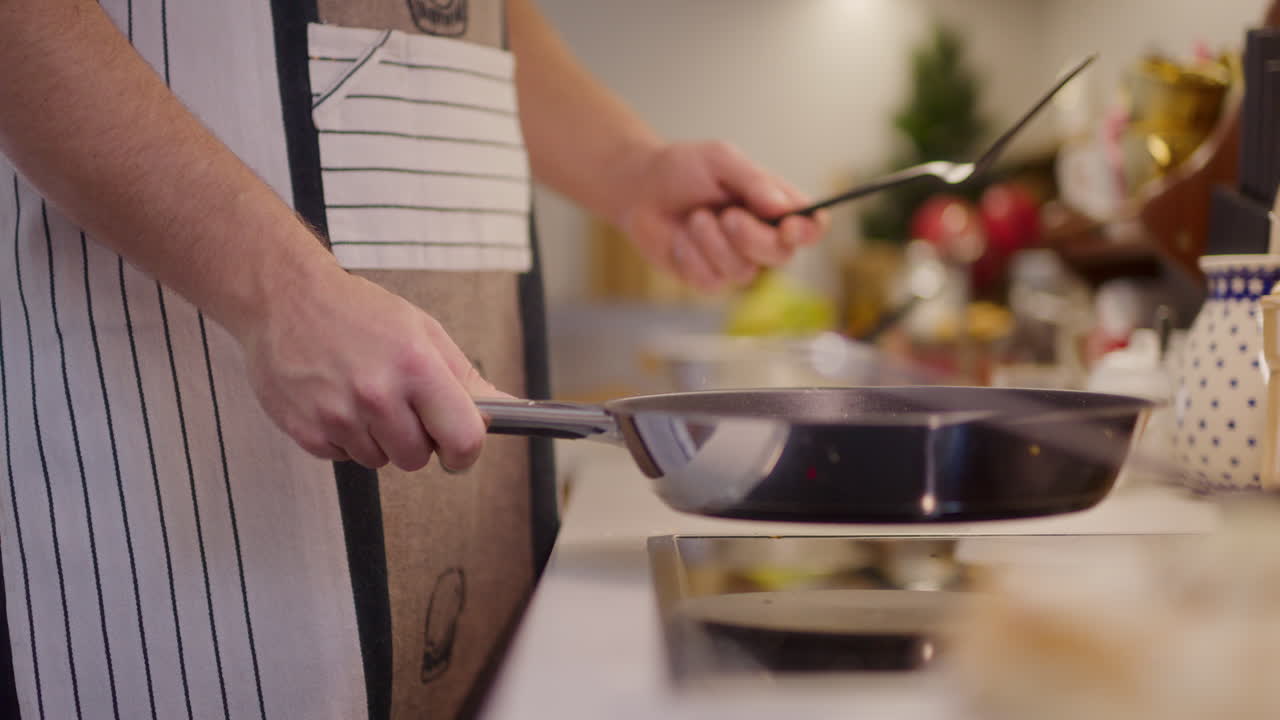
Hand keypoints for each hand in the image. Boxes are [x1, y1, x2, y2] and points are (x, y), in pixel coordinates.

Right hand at [237, 259, 498, 471]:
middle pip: (418, 458)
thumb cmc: (358, 312)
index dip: (465, 452)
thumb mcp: (422, 331)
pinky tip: (337, 401)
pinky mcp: (307, 431)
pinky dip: (346, 438)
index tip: (458, 450)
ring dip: (379, 439)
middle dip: (417, 441)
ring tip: (363, 396)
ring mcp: (338, 416)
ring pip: (380, 461)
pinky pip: (344, 458)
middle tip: (400, 406)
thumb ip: (464, 377)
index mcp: (416, 367)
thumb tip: (505, 411)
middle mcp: (377, 395)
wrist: (284, 298)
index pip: (463, 439)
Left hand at [617, 141, 828, 291]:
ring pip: (744, 273)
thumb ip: (753, 180)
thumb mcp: (720, 159)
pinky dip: (692, 256)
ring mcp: (735, 262)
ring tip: (694, 218)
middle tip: (727, 216)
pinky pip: (711, 281)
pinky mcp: (707, 279)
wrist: (639, 187)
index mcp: (775, 206)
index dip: (809, 231)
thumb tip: (782, 208)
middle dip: (753, 238)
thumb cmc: (683, 168)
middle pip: (782, 256)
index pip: (811, 227)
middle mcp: (761, 237)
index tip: (789, 226)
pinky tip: (680, 238)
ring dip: (714, 243)